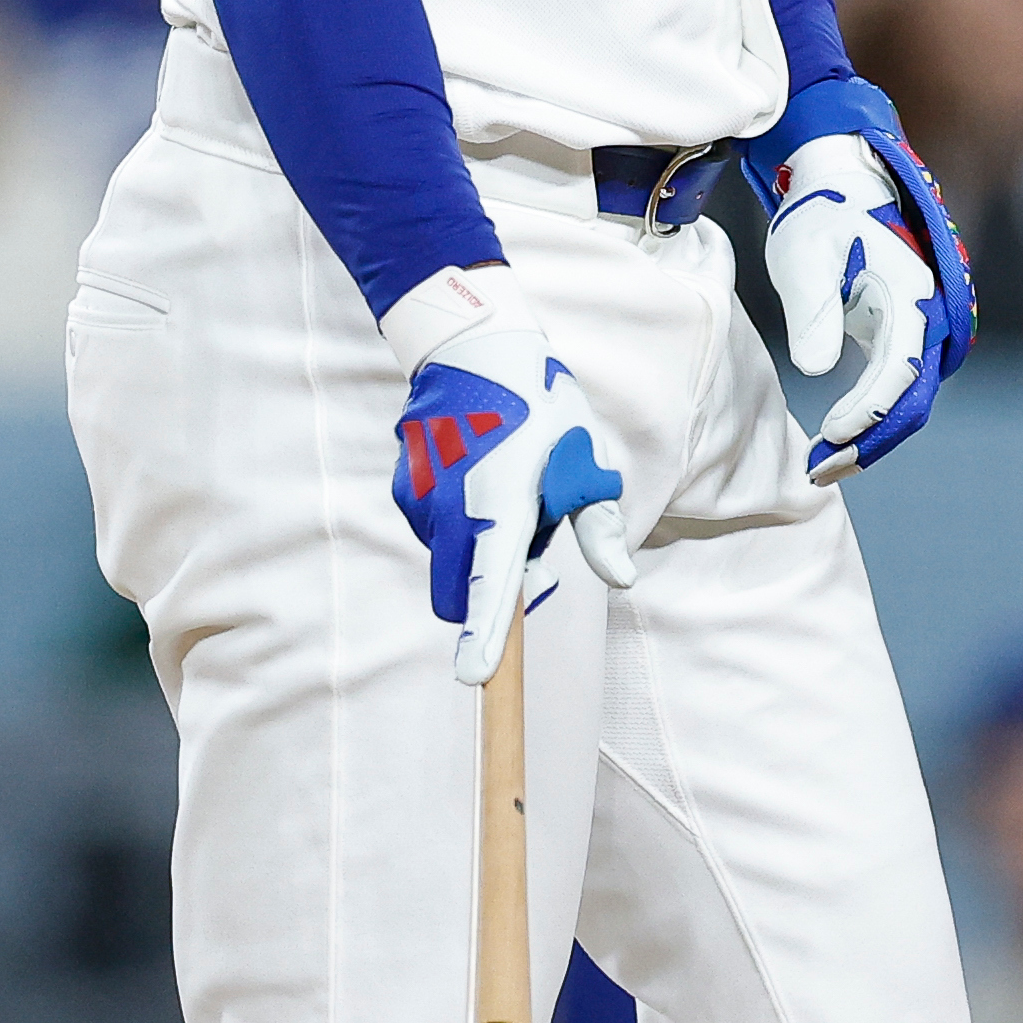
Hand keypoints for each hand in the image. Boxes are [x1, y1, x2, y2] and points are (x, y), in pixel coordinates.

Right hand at [381, 266, 633, 684]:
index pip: (491, 585)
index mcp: (502, 503)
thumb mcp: (582, 458)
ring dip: (471, 548)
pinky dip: (452, 522)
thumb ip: (599, 526)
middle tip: (524, 532)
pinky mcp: (401, 487)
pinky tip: (474, 471)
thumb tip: (620, 579)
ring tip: (502, 484)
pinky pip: (429, 531)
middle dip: (482, 592)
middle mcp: (451, 507)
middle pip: (455, 596)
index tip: (475, 677)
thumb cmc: (539, 405)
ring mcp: (419, 498)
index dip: (485, 636)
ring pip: (444, 561)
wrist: (470, 345)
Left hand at [762, 133, 952, 482]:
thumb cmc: (820, 214)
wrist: (841, 181)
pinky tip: (836, 437)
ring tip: (822, 464)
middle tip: (821, 470)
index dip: (867, 411)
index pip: (899, 370)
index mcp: (912, 294)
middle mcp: (927, 315)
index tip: (829, 436)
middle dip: (871, 440)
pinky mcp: (901, 332)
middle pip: (912, 397)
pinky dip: (870, 415)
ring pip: (906, 397)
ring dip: (870, 435)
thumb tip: (816, 368)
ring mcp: (919, 325)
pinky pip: (895, 385)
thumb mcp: (805, 256)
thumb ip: (813, 311)